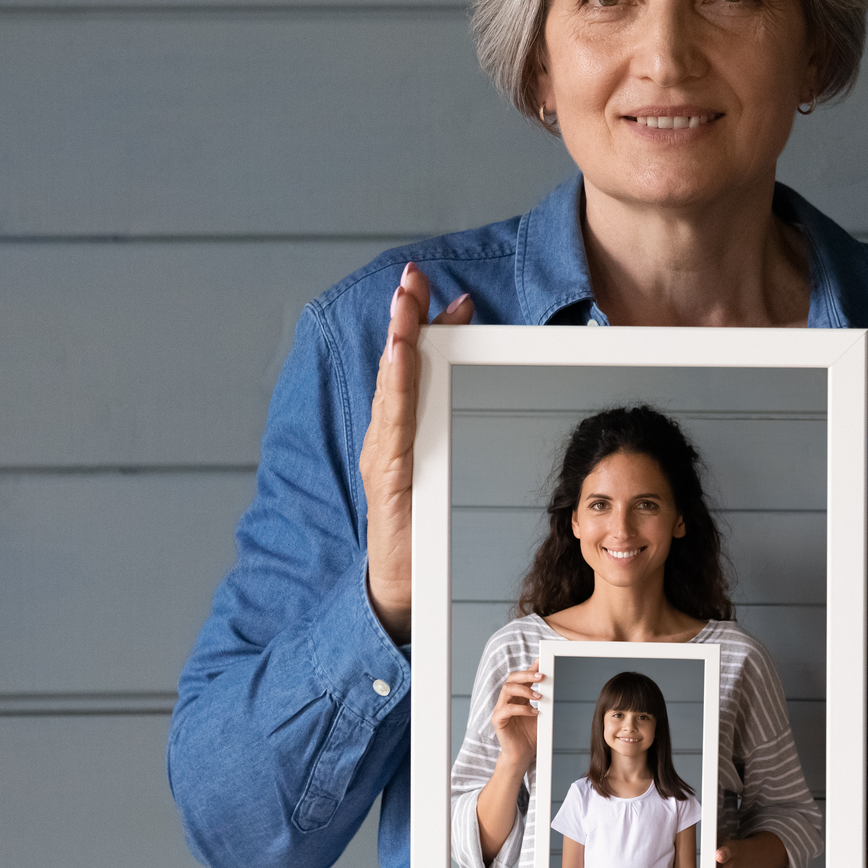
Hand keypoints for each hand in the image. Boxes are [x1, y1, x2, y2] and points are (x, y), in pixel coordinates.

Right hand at [358, 262, 472, 641]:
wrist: (401, 591)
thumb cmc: (424, 535)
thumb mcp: (445, 475)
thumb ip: (453, 437)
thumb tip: (484, 400)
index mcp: (403, 435)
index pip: (413, 370)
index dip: (425, 329)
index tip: (448, 296)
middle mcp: (388, 438)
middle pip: (396, 366)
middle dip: (404, 317)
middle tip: (414, 277)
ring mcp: (384, 454)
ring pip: (391, 386)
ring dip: (398, 338)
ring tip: (406, 303)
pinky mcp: (387, 475)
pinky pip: (392, 422)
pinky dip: (395, 385)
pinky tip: (400, 357)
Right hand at [489, 667, 544, 773]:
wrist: (522, 755)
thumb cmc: (530, 735)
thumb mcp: (540, 714)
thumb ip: (543, 700)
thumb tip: (552, 685)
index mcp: (517, 697)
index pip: (520, 677)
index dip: (530, 669)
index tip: (542, 661)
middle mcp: (507, 700)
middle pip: (511, 679)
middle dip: (526, 675)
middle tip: (541, 676)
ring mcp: (500, 710)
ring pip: (507, 689)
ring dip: (524, 690)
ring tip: (539, 696)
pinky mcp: (497, 721)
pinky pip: (506, 709)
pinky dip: (522, 709)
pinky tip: (534, 712)